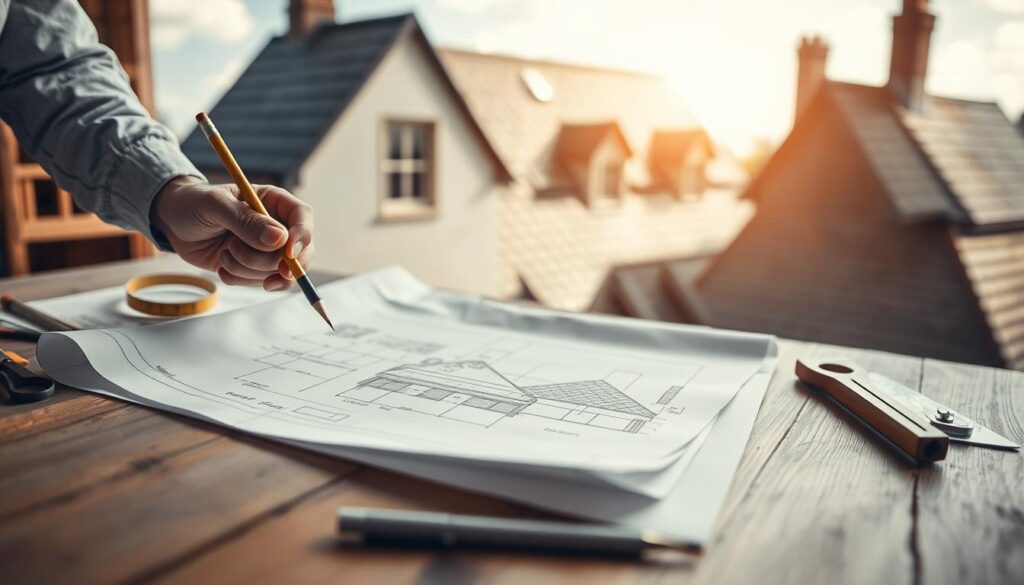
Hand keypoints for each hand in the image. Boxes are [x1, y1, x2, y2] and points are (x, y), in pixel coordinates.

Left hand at [150, 176, 313, 290]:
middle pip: (300, 251)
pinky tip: (223, 268)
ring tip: (224, 254)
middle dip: (273, 262)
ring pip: (278, 271)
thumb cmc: (193, 204)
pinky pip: (263, 282)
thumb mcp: (215, 206)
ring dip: (248, 268)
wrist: (173, 224)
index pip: (303, 217)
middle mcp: (277, 226)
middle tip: (247, 262)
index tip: (287, 254)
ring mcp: (267, 250)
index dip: (302, 236)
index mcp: (273, 201)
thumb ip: (246, 221)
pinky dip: (242, 280)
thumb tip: (279, 239)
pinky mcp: (255, 268)